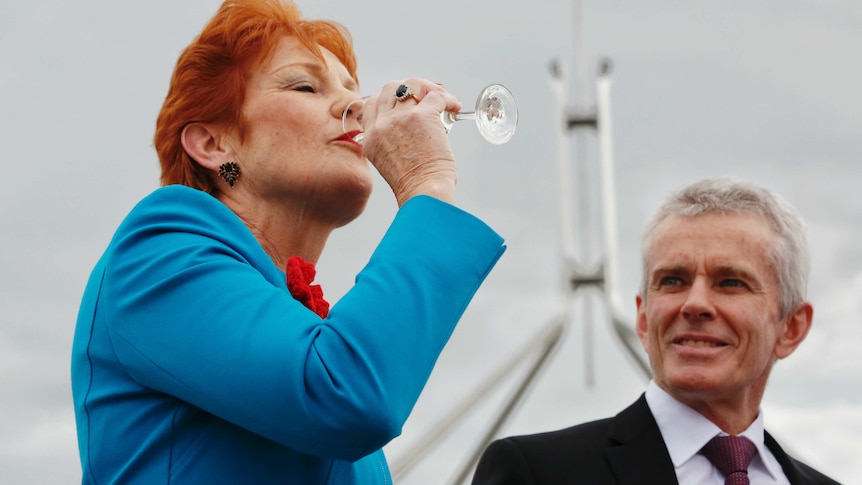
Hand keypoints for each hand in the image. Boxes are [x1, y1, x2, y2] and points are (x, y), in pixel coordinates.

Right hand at [358, 79, 462, 205]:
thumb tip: (408, 127)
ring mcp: (400, 118)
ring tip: (443, 100)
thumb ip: (389, 141)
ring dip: (430, 89)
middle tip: (426, 96)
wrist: (422, 193)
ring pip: (413, 85)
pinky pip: (437, 95)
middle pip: (390, 87)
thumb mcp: (386, 162)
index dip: (391, 97)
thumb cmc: (413, 185)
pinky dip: (448, 98)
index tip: (407, 101)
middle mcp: (381, 124)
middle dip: (409, 87)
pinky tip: (454, 106)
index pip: (372, 102)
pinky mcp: (422, 116)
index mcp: (371, 137)